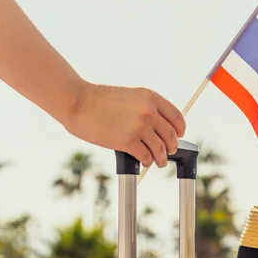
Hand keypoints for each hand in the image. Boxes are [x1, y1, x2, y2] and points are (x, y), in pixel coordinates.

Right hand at [62, 81, 184, 167]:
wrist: (77, 101)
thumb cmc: (98, 99)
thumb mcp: (130, 96)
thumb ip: (145, 108)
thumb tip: (157, 126)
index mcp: (150, 97)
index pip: (176, 116)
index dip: (180, 129)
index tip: (179, 135)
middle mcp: (149, 112)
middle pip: (171, 135)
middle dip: (172, 146)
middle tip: (169, 151)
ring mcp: (139, 127)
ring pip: (161, 149)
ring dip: (161, 158)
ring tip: (160, 162)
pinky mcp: (127, 142)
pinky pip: (146, 156)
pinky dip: (147, 161)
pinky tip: (144, 162)